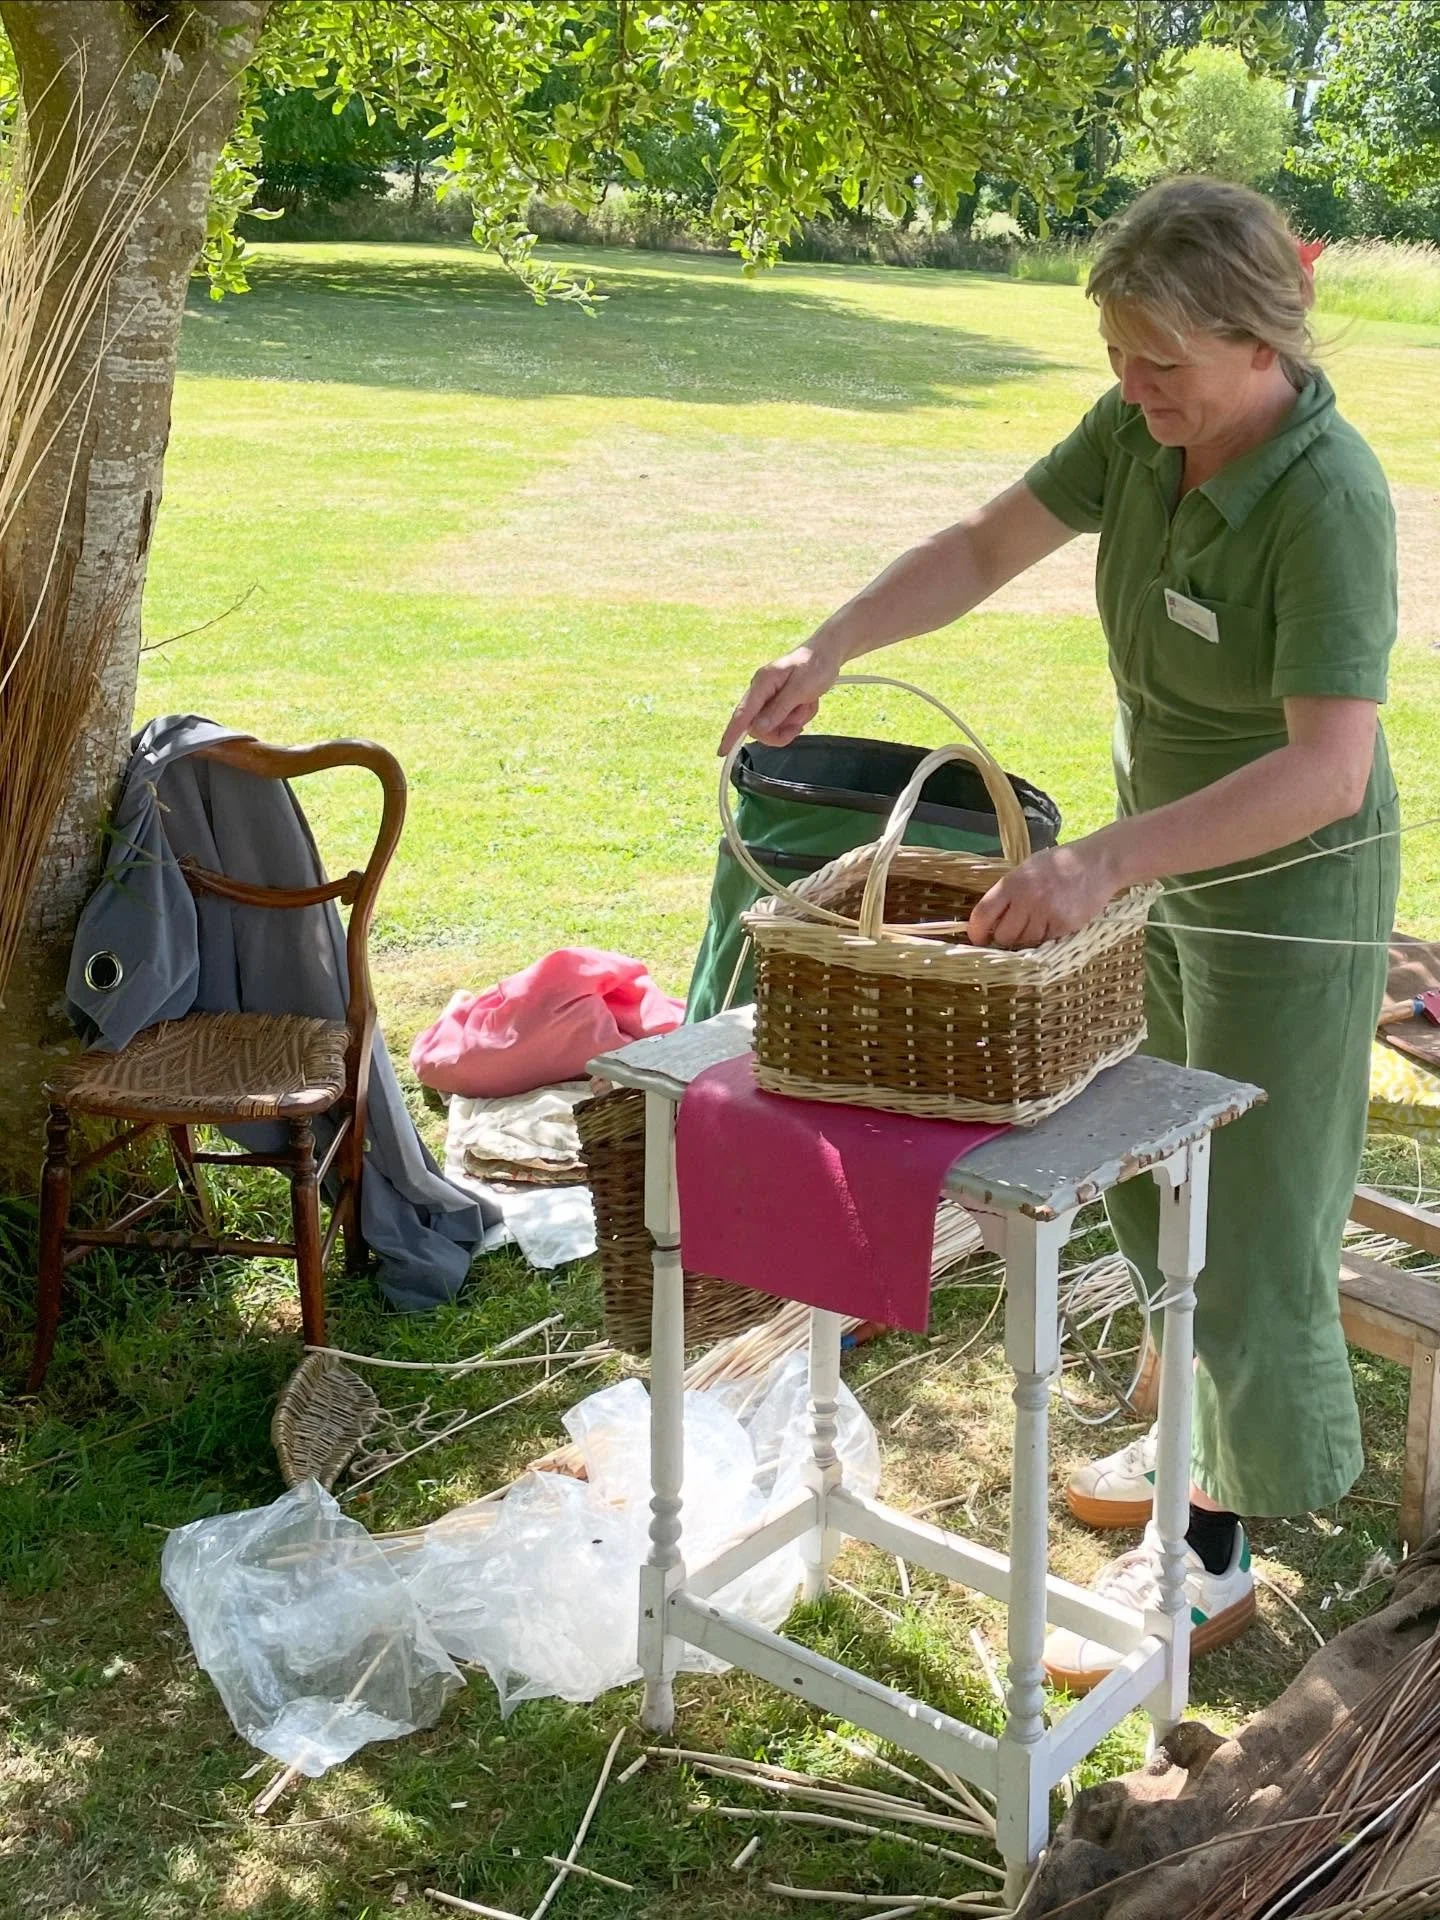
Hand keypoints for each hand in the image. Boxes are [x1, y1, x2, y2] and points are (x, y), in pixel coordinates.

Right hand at [718, 640, 841, 755]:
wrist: (827, 653)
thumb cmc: (815, 665)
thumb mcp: (800, 688)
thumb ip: (778, 709)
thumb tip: (757, 728)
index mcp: (762, 683)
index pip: (741, 714)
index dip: (731, 734)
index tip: (722, 752)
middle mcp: (761, 691)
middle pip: (758, 726)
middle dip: (781, 730)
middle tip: (800, 723)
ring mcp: (769, 697)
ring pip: (773, 726)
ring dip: (792, 722)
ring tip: (806, 705)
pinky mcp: (778, 702)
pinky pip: (783, 721)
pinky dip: (797, 718)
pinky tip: (806, 704)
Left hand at [967, 842, 1120, 949]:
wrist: (1097, 863)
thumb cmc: (1060, 864)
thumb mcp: (1027, 869)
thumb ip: (1008, 892)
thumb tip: (989, 920)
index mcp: (1013, 882)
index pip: (983, 913)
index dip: (976, 931)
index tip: (977, 938)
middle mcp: (1027, 899)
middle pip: (1004, 936)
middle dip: (1004, 938)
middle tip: (1011, 932)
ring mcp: (1047, 913)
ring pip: (1025, 942)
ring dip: (1026, 938)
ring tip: (1037, 922)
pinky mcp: (1064, 925)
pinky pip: (1046, 941)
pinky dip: (1046, 937)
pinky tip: (1053, 921)